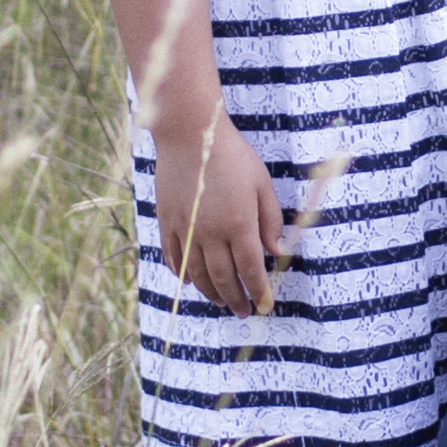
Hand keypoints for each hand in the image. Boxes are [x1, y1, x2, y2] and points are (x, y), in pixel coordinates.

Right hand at [155, 113, 287, 313]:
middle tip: (243, 311)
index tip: (265, 305)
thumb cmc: (232, 156)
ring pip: (198, 274)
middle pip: (224, 278)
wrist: (191, 135)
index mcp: (239, 224)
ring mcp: (186, 230)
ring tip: (221, 302)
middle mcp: (211, 233)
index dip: (259, 291)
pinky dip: (184, 274)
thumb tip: (278, 251)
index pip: (251, 270)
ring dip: (211, 292)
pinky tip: (191, 282)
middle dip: (236, 299)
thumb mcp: (262, 183)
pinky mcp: (168, 223)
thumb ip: (270, 220)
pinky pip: (174, 258)